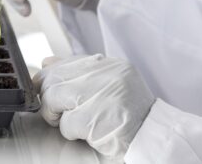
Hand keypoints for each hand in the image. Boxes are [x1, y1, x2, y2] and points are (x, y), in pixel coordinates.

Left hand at [34, 54, 154, 157]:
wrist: (155, 139)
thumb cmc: (130, 115)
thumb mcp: (108, 84)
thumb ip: (79, 72)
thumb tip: (47, 63)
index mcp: (109, 65)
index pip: (66, 63)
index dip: (50, 79)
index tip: (45, 90)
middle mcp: (106, 75)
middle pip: (55, 79)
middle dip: (50, 99)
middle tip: (58, 112)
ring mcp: (102, 96)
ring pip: (54, 99)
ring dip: (59, 116)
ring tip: (77, 123)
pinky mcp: (95, 120)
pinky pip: (66, 124)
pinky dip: (72, 132)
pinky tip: (89, 134)